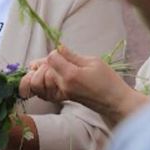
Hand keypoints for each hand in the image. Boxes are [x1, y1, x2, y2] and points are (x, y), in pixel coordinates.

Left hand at [20, 45, 148, 125]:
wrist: (114, 102)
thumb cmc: (108, 80)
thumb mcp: (93, 61)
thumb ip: (72, 55)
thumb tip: (58, 47)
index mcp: (71, 75)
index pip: (51, 58)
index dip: (56, 52)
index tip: (65, 53)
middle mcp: (62, 86)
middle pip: (40, 71)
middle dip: (45, 63)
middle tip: (57, 61)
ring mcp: (60, 94)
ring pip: (35, 84)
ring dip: (40, 74)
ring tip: (51, 70)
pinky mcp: (59, 99)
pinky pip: (40, 92)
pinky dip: (40, 84)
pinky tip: (50, 78)